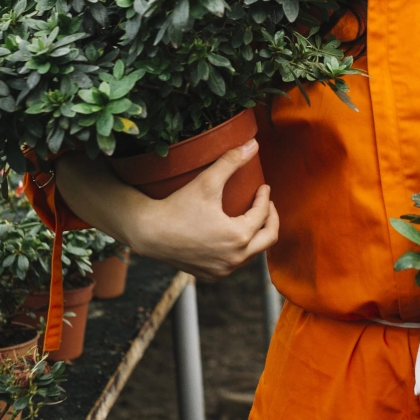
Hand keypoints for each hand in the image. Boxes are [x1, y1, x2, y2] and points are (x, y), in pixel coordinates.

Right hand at [55, 140, 278, 283]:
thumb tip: (254, 144)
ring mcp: (223, 270)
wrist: (148, 233)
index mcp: (238, 237)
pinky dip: (241, 250)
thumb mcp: (206, 181)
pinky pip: (235, 263)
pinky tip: (235, 236)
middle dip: (271, 220)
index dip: (265, 198)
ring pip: (252, 253)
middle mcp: (234, 259)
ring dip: (256, 236)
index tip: (263, 186)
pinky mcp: (211, 276)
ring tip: (253, 218)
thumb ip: (231, 161)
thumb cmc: (177, 206)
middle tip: (267, 205)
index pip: (262, 214)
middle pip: (268, 239)